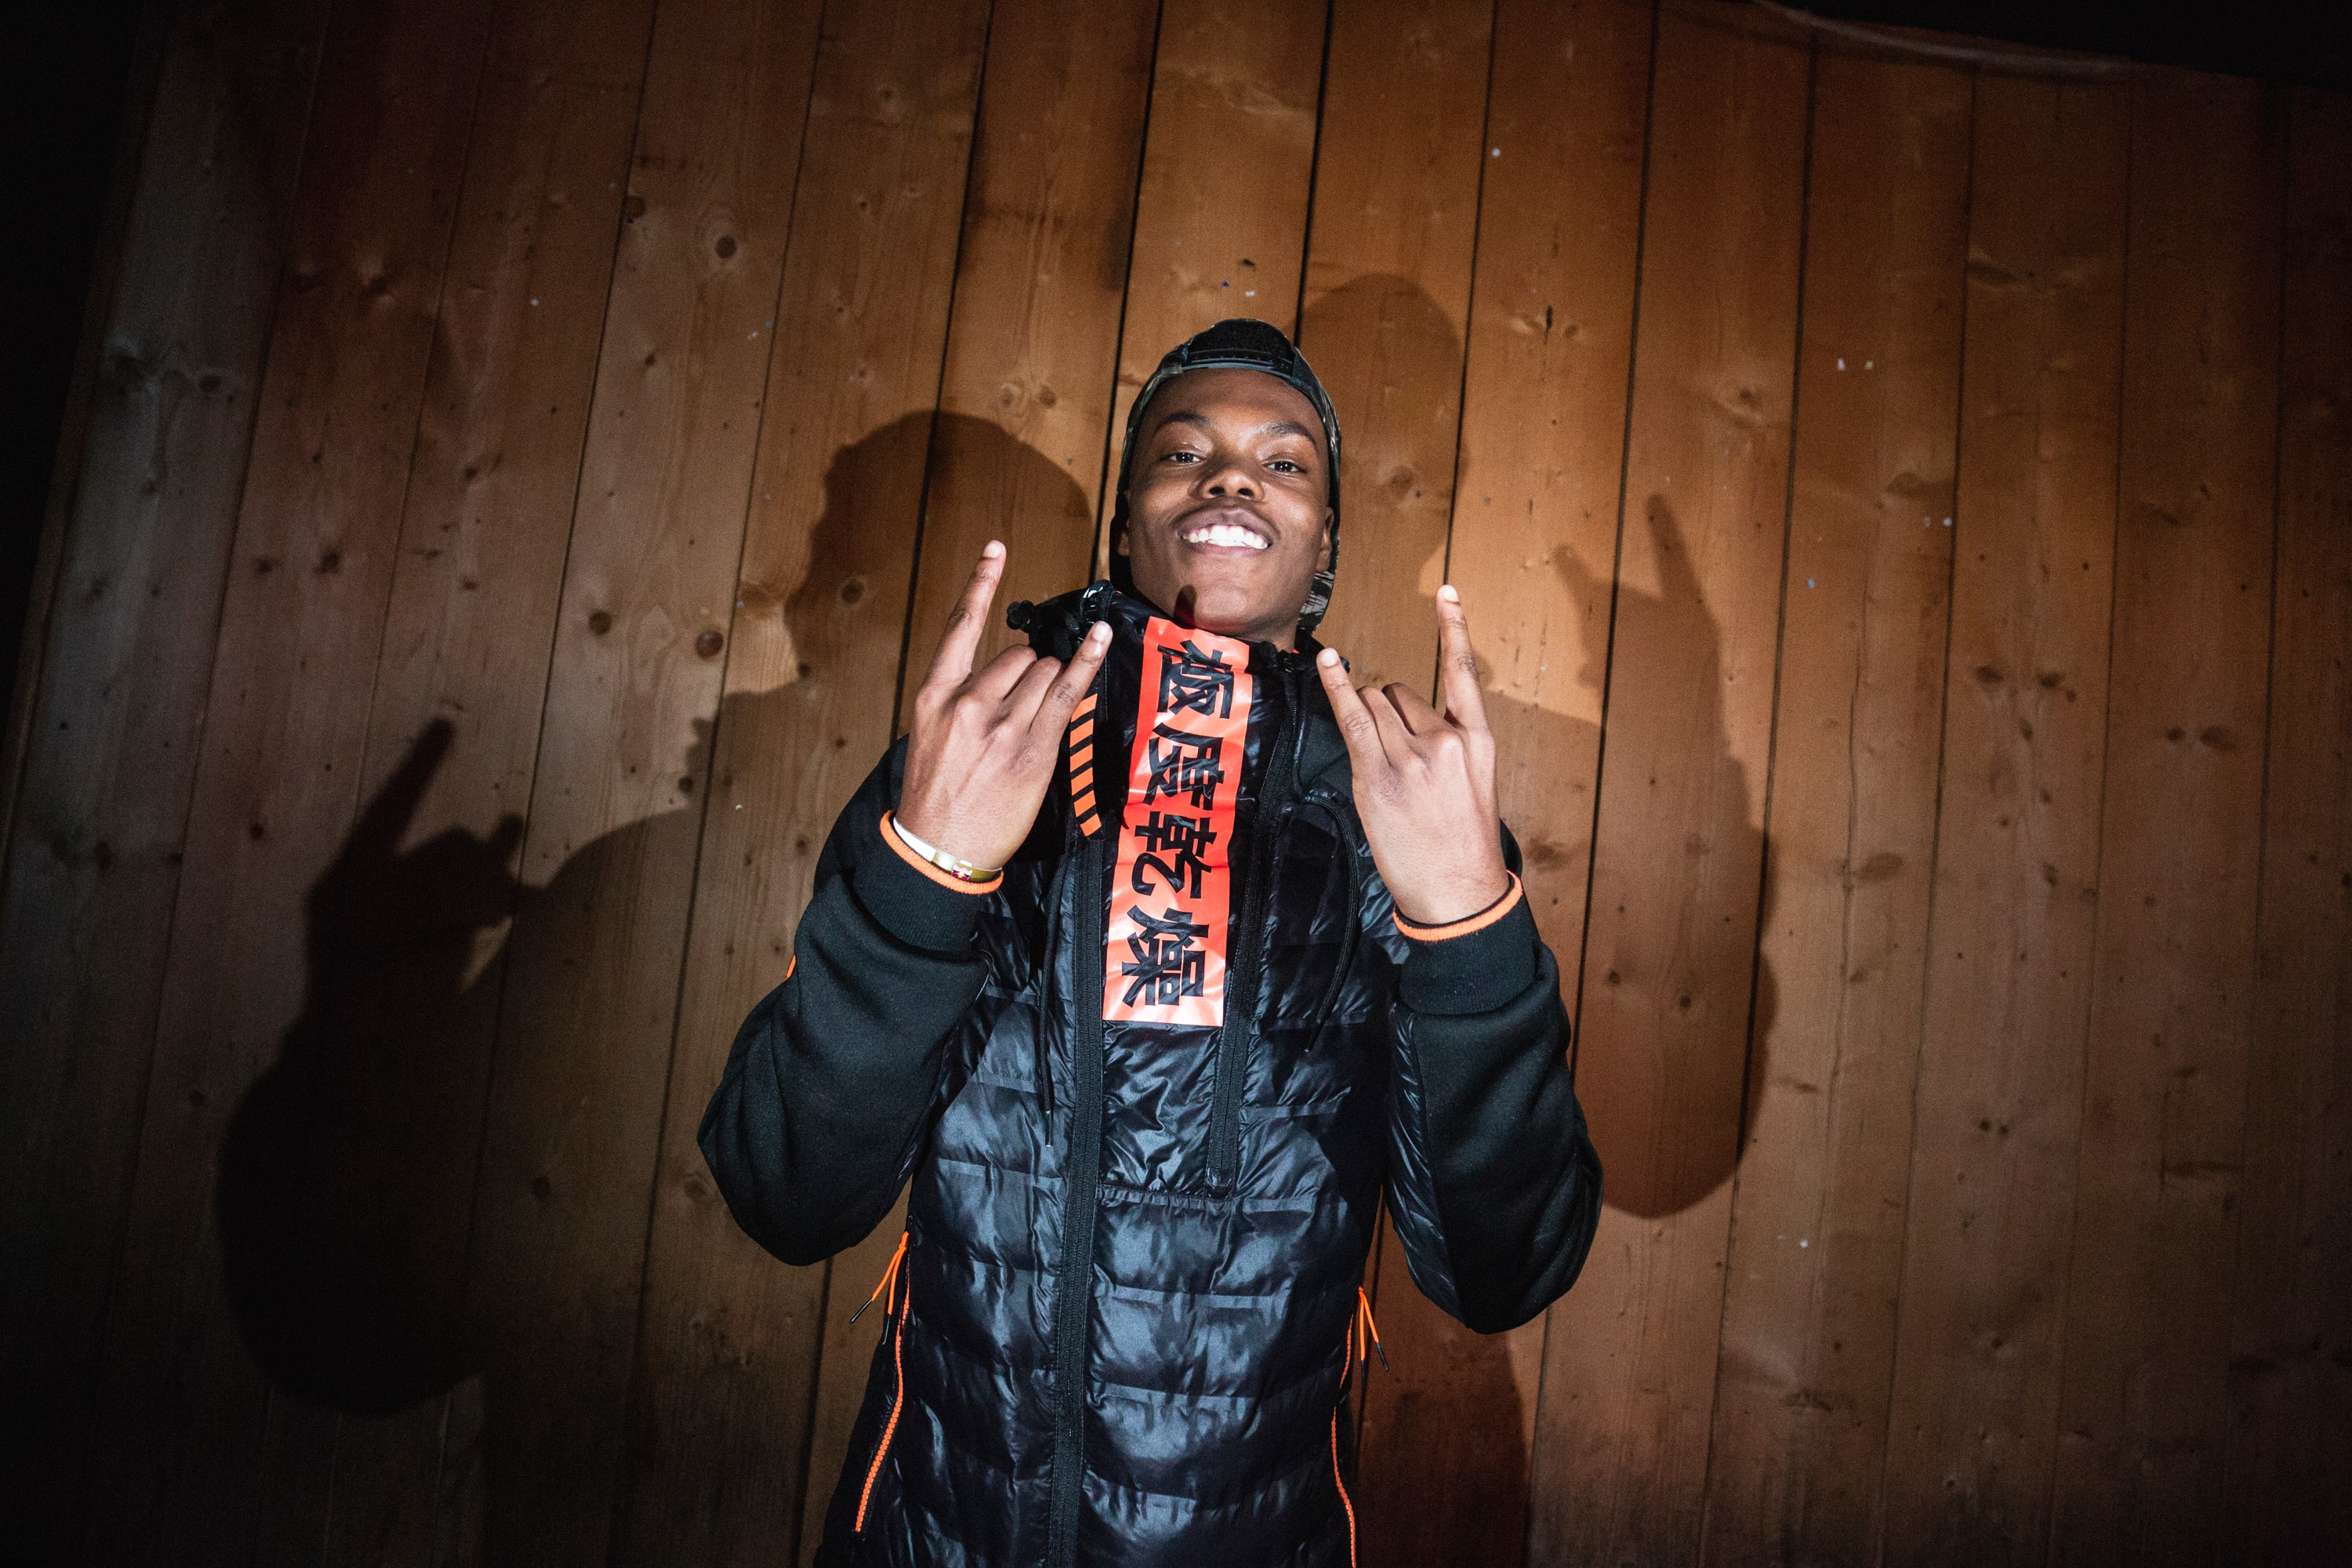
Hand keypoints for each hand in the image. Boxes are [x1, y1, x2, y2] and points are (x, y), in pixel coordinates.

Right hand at [896, 541, 1110, 869]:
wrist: (938, 849)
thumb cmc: (937, 794)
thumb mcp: (932, 736)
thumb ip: (961, 699)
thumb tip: (1005, 673)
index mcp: (935, 695)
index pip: (960, 626)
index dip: (980, 583)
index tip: (996, 548)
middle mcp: (967, 702)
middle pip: (1018, 654)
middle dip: (1027, 673)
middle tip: (1018, 714)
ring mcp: (1001, 725)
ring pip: (1043, 672)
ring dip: (1047, 687)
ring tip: (1029, 726)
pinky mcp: (1033, 748)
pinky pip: (1067, 692)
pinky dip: (1086, 662)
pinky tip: (1101, 639)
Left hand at [1315, 586, 1510, 925]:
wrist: (1458, 892)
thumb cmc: (1461, 842)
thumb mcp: (1473, 784)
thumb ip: (1446, 745)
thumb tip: (1403, 718)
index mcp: (1477, 739)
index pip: (1463, 671)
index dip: (1453, 627)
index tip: (1446, 591)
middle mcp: (1445, 739)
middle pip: (1400, 691)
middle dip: (1388, 711)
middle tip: (1393, 756)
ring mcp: (1410, 757)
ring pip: (1374, 706)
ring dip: (1367, 721)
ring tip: (1380, 765)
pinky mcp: (1377, 776)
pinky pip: (1352, 719)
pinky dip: (1337, 688)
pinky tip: (1328, 664)